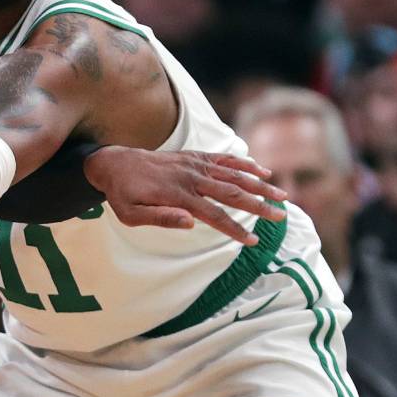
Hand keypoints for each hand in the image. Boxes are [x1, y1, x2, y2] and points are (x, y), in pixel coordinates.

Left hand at [83, 146, 286, 244]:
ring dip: (259, 185)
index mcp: (178, 195)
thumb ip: (160, 218)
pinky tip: (262, 170)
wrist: (114, 162)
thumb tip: (191, 223)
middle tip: (281, 216)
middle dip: (258, 206)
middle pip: (232, 192)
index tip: (252, 240)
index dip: (234, 228)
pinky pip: (223, 159)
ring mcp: (194, 164)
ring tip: (282, 195)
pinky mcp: (194, 156)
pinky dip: (244, 163)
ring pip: (234, 174)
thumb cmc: (121, 194)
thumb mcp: (130, 214)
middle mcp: (191, 178)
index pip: (214, 214)